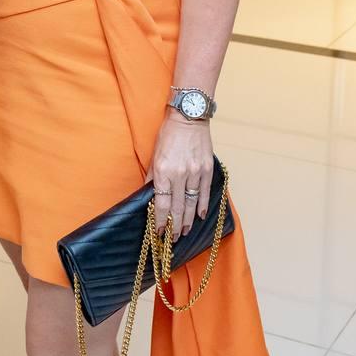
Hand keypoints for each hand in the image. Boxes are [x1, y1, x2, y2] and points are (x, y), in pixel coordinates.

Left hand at [149, 111, 212, 237]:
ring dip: (187, 221)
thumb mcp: (154, 154)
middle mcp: (179, 174)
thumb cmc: (168, 134)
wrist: (188, 117)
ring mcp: (195, 172)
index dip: (159, 221)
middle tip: (172, 239)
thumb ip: (152, 177)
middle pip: (177, 208)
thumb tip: (149, 195)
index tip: (158, 232)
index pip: (160, 204)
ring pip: (191, 204)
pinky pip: (204, 193)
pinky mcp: (207, 169)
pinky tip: (199, 216)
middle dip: (174, 226)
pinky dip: (202, 206)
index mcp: (163, 171)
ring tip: (184, 232)